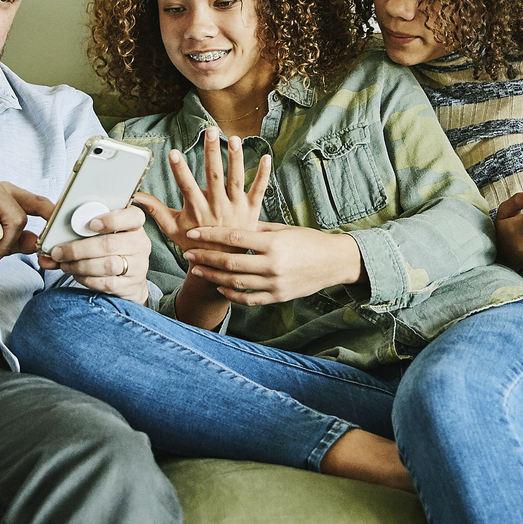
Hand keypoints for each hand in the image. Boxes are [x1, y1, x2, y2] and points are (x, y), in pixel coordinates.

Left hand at [38, 204, 152, 304]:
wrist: (130, 279)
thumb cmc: (111, 250)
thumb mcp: (101, 235)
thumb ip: (76, 236)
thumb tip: (44, 252)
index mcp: (135, 224)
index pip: (133, 216)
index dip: (112, 219)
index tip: (91, 224)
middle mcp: (140, 243)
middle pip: (110, 244)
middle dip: (79, 249)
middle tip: (59, 252)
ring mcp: (139, 265)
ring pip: (108, 265)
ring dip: (80, 265)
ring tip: (65, 264)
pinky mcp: (131, 285)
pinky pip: (107, 282)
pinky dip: (87, 279)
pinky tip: (77, 274)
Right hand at [134, 127, 269, 244]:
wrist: (221, 263)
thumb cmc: (194, 243)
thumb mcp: (172, 228)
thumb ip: (155, 209)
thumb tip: (136, 196)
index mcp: (197, 209)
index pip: (186, 186)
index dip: (179, 170)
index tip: (172, 153)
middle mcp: (217, 207)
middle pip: (214, 175)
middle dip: (212, 152)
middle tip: (210, 131)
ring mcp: (236, 208)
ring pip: (236, 179)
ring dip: (236, 158)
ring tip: (234, 139)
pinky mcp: (251, 210)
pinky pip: (259, 190)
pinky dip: (264, 175)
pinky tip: (267, 157)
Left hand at [183, 220, 363, 305]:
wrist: (335, 262)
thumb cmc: (309, 240)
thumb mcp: (284, 229)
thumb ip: (258, 229)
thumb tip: (234, 224)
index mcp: (273, 243)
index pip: (234, 238)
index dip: (210, 236)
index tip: (193, 233)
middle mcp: (272, 264)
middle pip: (230, 263)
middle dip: (205, 258)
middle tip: (188, 254)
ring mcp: (275, 283)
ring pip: (235, 283)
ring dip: (213, 277)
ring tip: (197, 271)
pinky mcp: (279, 297)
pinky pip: (249, 299)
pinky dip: (232, 294)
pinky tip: (220, 288)